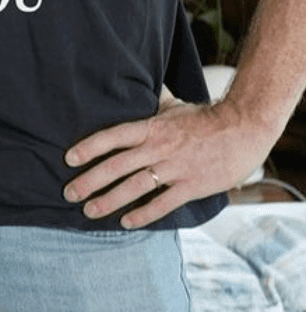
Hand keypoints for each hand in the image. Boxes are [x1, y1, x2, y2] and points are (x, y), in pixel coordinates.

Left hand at [62, 95, 272, 227]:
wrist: (242, 128)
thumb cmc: (205, 118)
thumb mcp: (173, 106)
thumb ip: (151, 106)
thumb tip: (132, 89)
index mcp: (151, 127)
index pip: (113, 136)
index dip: (89, 147)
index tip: (69, 159)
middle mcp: (158, 147)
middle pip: (116, 166)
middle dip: (89, 181)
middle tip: (69, 193)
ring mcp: (174, 168)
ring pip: (134, 187)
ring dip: (109, 201)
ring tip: (89, 211)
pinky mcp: (191, 186)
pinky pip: (162, 203)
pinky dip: (143, 214)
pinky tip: (126, 223)